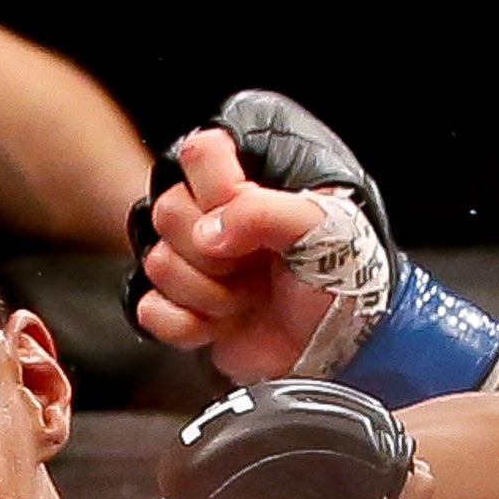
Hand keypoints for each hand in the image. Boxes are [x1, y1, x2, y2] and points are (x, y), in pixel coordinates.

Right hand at [128, 91, 498, 404]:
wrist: (349, 345)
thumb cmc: (345, 277)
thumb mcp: (326, 228)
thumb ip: (265, 213)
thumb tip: (208, 232)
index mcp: (247, 176)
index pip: (197, 153)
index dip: (221, 191)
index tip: (254, 219)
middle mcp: (211, 213)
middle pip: (166, 211)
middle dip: (217, 254)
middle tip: (258, 268)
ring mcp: (193, 261)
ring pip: (158, 262)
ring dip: (211, 294)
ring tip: (251, 298)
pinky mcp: (181, 307)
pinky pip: (149, 310)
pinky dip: (188, 326)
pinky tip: (223, 325)